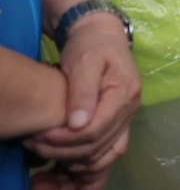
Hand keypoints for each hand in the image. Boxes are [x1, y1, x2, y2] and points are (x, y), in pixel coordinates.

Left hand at [24, 15, 139, 171]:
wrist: (102, 34)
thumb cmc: (91, 44)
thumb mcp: (84, 61)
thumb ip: (83, 91)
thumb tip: (79, 124)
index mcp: (125, 92)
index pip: (98, 128)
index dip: (69, 138)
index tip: (43, 135)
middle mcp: (131, 106)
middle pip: (100, 142)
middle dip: (67, 149)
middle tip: (37, 144)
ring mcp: (128, 113)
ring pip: (104, 148)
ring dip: (75, 155)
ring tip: (48, 148)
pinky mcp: (120, 117)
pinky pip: (110, 146)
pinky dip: (90, 155)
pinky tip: (70, 154)